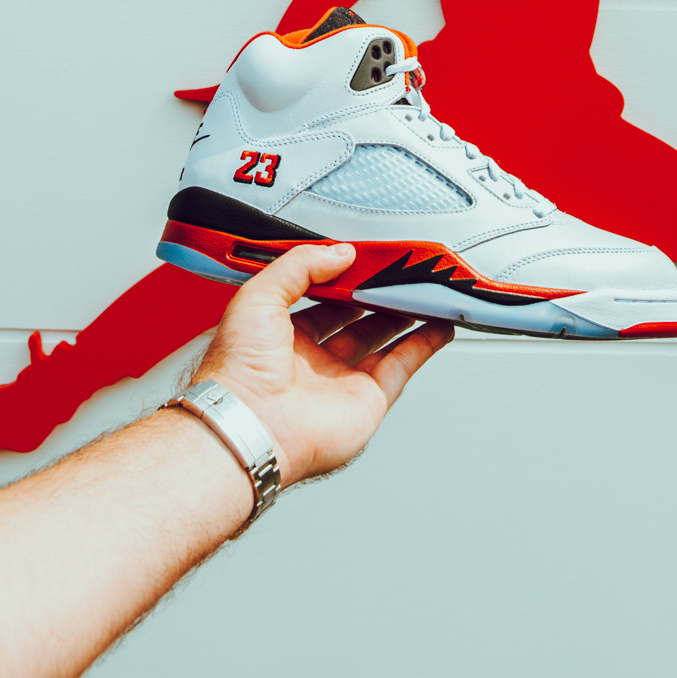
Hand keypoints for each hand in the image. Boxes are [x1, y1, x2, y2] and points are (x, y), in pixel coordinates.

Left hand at [193, 243, 452, 487]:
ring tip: (425, 292)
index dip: (343, 277)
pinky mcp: (367, 401)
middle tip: (398, 271)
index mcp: (282, 335)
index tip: (365, 257)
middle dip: (376, 295)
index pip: (320, 298)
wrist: (250, 424)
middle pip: (355, 319)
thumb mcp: (259, 295)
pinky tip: (438, 325)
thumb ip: (300, 266)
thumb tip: (342, 253)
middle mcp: (313, 360)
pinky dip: (423, 346)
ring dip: (405, 317)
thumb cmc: (238, 370)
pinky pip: (402, 366)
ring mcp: (341, 381)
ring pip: (383, 341)